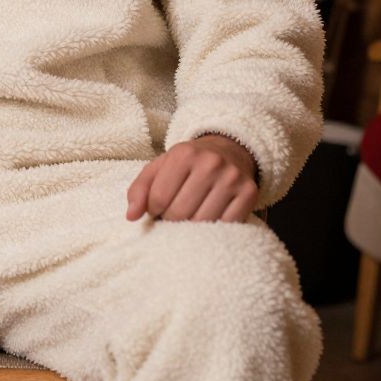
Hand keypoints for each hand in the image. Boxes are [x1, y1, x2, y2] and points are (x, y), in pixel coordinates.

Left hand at [125, 134, 258, 223]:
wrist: (227, 150)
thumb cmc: (186, 165)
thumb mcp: (159, 168)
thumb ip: (139, 190)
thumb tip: (131, 216)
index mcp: (183, 154)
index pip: (159, 198)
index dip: (154, 210)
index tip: (157, 208)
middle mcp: (210, 163)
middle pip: (180, 212)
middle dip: (171, 219)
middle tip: (173, 214)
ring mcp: (232, 178)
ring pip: (203, 222)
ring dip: (191, 227)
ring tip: (189, 216)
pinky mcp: (249, 192)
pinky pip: (227, 225)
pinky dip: (214, 229)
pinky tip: (208, 218)